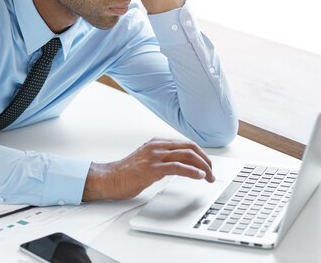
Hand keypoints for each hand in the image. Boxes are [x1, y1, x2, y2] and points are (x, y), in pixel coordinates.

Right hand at [82, 138, 214, 200]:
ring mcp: (155, 156)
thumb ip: (162, 159)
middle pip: (190, 147)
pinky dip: (192, 171)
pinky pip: (177, 167)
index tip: (207, 165)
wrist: (109, 178)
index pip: (186, 144)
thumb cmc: (126, 173)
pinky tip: (199, 176)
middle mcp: (158, 146)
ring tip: (209, 176)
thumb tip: (179, 166)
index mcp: (157, 143)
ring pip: (187, 155)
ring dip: (203, 167)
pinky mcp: (153, 168)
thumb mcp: (147, 160)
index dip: (200, 154)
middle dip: (205, 160)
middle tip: (212, 172)